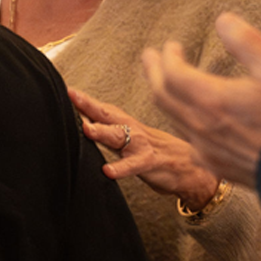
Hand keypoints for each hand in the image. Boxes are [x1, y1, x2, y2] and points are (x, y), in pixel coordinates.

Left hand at [68, 87, 219, 208]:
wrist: (193, 171)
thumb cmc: (158, 154)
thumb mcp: (132, 141)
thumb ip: (110, 133)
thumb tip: (83, 124)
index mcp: (128, 124)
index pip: (104, 109)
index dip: (86, 100)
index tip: (68, 90)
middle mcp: (134, 131)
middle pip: (109, 114)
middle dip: (90, 104)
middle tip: (73, 95)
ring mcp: (142, 146)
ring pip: (120, 136)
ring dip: (103, 131)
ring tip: (86, 129)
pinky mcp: (151, 163)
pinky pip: (134, 165)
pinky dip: (121, 168)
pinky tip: (107, 171)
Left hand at [143, 13, 260, 187]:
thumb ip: (247, 42)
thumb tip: (223, 20)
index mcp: (210, 99)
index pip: (171, 73)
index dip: (167, 57)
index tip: (171, 45)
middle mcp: (199, 124)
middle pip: (161, 95)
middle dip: (153, 72)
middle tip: (149, 56)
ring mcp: (203, 147)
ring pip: (171, 117)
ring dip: (164, 94)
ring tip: (164, 81)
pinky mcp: (212, 163)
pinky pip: (186, 137)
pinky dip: (181, 118)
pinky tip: (190, 116)